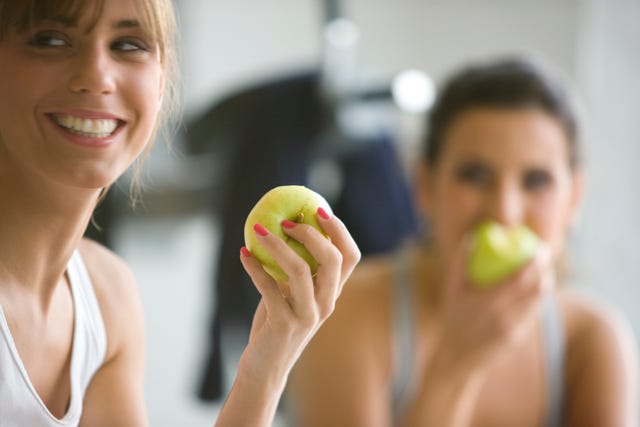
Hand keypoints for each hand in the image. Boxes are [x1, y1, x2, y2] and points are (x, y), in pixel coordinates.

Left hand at [237, 208, 359, 389]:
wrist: (266, 367)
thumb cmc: (278, 322)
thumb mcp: (293, 293)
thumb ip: (297, 268)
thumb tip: (284, 225)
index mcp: (332, 293)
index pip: (350, 256)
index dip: (339, 230)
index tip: (318, 209)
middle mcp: (326, 304)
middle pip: (332, 259)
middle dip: (311, 233)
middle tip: (287, 221)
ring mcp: (307, 316)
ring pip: (300, 270)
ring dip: (276, 245)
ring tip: (258, 230)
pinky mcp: (284, 324)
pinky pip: (268, 287)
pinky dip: (254, 267)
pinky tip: (243, 254)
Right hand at [430, 237, 553, 374]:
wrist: (455, 357)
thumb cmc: (451, 318)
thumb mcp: (452, 291)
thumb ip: (460, 263)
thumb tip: (471, 238)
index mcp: (488, 302)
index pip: (520, 277)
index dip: (535, 261)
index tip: (539, 247)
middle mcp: (504, 316)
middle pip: (537, 290)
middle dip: (546, 270)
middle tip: (545, 255)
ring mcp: (513, 329)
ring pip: (537, 303)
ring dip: (543, 285)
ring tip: (543, 271)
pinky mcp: (517, 338)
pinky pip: (530, 314)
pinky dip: (534, 300)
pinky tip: (532, 291)